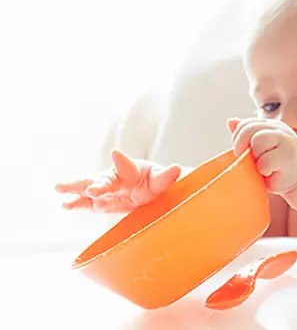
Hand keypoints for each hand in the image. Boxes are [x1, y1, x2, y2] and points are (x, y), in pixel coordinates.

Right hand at [54, 150, 180, 212]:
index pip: (126, 165)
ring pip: (88, 187)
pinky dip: (76, 203)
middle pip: (104, 179)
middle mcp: (115, 178)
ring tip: (59, 188)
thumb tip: (177, 168)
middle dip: (98, 184)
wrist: (146, 189)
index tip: (115, 153)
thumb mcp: (161, 180)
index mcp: (131, 169)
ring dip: (75, 188)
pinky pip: (87, 203)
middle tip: (91, 189)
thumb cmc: (154, 181)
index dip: (121, 159)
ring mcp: (106, 190)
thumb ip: (166, 176)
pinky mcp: (100, 202)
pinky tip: (64, 204)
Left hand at [228, 118, 296, 193]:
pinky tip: (271, 173)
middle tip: (248, 160)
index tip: (241, 152)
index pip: (247, 124)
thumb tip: (230, 121)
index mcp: (271, 126)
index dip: (239, 138)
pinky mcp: (289, 156)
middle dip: (242, 146)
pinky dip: (263, 170)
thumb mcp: (259, 148)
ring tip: (262, 166)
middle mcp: (279, 129)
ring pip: (258, 141)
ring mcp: (286, 140)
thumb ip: (247, 135)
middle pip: (250, 129)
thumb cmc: (276, 166)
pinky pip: (265, 161)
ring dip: (255, 157)